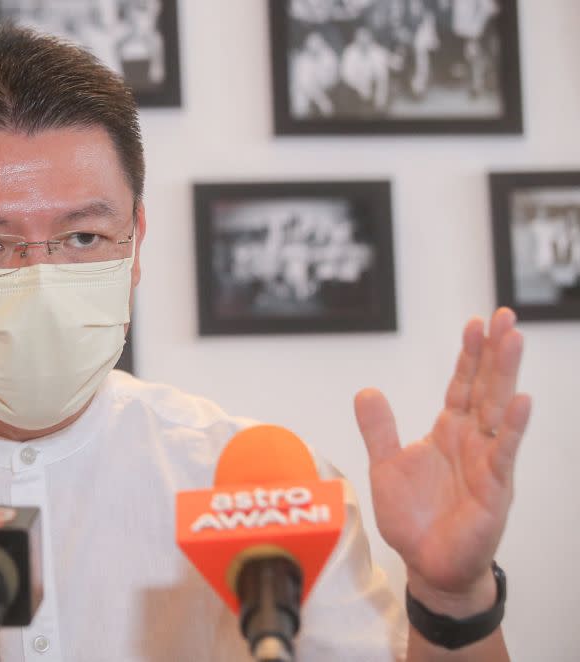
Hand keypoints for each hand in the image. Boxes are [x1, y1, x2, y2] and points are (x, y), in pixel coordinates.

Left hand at [353, 308, 530, 611]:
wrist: (428, 565)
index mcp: (448, 433)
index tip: (476, 323)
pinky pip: (504, 452)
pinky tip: (522, 400)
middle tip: (504, 315)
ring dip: (507, 375)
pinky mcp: (495, 488)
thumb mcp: (385, 466)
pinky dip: (513, 426)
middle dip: (494, 351)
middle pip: (485, 388)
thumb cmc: (414, 518)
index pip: (462, 385)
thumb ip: (378, 429)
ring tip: (514, 339)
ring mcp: (487, 462)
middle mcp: (472, 441)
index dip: (468, 355)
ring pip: (499, 410)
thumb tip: (366, 390)